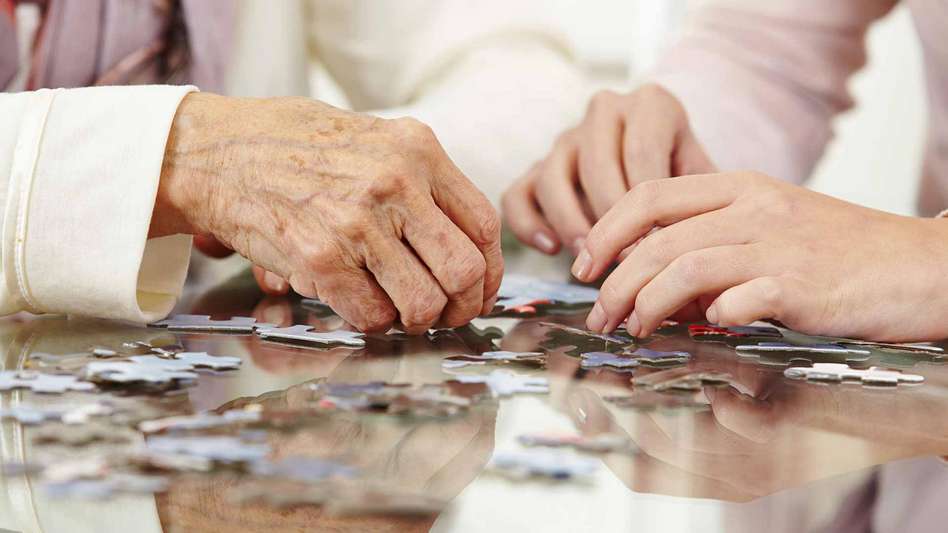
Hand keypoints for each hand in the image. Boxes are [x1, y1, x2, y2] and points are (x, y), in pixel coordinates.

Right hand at [151, 93, 502, 333]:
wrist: (216, 151)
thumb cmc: (293, 146)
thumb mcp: (372, 139)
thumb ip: (420, 182)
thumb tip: (462, 245)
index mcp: (417, 150)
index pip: (484, 225)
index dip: (490, 270)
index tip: (480, 288)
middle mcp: (395, 184)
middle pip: (464, 270)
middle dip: (462, 305)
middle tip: (447, 314)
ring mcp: (357, 223)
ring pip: (422, 303)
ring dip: (416, 320)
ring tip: (400, 312)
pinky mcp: (320, 259)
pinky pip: (372, 316)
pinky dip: (373, 323)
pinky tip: (360, 305)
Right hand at [501, 84, 714, 254]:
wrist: (662, 165)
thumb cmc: (687, 179)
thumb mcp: (705, 177)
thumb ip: (702, 199)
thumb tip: (692, 243)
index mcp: (650, 104)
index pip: (641, 153)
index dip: (648, 207)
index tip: (658, 247)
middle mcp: (604, 111)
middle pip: (596, 165)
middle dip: (611, 220)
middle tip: (627, 260)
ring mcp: (565, 139)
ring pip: (552, 178)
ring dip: (571, 224)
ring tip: (591, 259)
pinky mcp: (535, 169)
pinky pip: (517, 195)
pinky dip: (528, 224)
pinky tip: (552, 249)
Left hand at [571, 171, 947, 340]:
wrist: (923, 267)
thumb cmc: (843, 253)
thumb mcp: (774, 229)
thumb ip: (717, 245)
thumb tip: (660, 286)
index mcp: (742, 186)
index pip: (650, 194)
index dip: (606, 228)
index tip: (584, 263)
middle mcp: (754, 208)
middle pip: (657, 238)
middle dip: (614, 280)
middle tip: (598, 315)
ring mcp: (778, 245)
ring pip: (684, 266)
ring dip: (645, 302)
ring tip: (631, 329)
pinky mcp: (801, 286)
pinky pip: (736, 301)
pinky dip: (709, 319)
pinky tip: (701, 332)